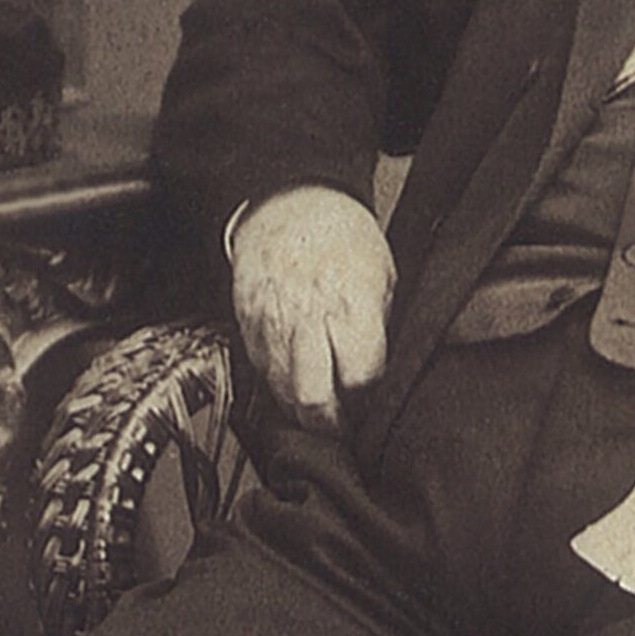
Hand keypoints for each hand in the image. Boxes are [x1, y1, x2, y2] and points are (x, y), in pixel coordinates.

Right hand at [230, 186, 395, 425]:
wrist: (289, 202)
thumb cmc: (342, 235)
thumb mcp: (383, 275)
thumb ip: (380, 326)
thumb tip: (386, 371)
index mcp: (350, 305)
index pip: (359, 378)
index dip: (368, 401)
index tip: (373, 407)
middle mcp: (308, 319)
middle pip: (314, 397)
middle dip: (331, 425)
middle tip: (344, 433)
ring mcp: (272, 323)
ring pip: (282, 392)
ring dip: (302, 413)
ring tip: (321, 418)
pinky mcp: (248, 323)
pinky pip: (260, 371)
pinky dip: (278, 387)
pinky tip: (295, 387)